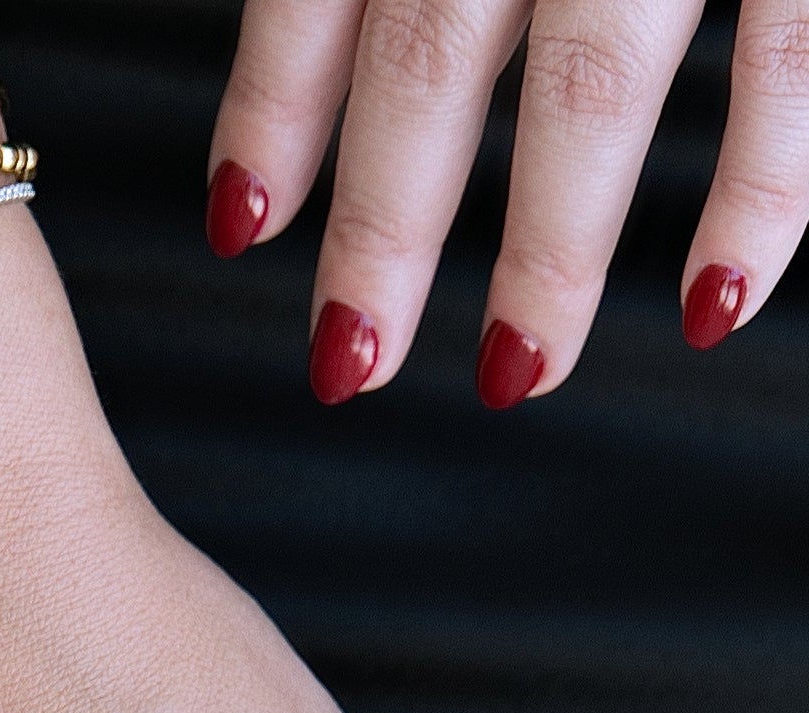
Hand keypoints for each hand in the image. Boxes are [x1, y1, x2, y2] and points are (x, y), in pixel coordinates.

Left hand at [207, 0, 808, 399]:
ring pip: (591, 87)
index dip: (273, 111)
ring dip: (547, 249)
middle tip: (349, 365)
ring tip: (511, 374)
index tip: (239, 224)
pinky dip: (761, 193)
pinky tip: (709, 308)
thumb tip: (306, 95)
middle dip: (384, 230)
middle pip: (431, 59)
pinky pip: (791, 62)